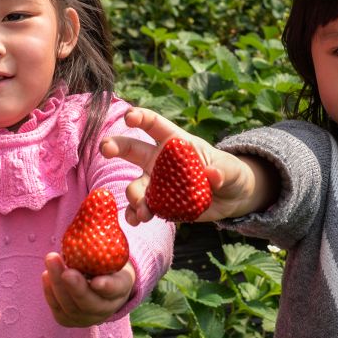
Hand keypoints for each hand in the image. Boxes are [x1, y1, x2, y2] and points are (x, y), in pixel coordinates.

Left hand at [41, 252, 134, 326]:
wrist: (100, 286)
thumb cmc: (105, 265)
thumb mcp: (111, 256)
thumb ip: (103, 251)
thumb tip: (87, 231)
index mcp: (121, 289)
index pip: (116, 289)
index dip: (107, 287)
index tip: (97, 281)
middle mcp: (106, 308)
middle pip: (89, 302)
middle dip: (76, 288)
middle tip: (66, 272)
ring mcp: (87, 318)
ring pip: (71, 307)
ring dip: (57, 285)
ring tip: (51, 261)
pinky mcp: (69, 321)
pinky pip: (58, 309)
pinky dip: (50, 292)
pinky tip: (46, 275)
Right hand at [100, 107, 276, 223]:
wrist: (231, 198)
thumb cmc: (230, 173)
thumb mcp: (230, 169)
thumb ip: (222, 171)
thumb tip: (213, 175)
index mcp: (176, 143)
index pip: (154, 124)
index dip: (140, 117)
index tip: (130, 117)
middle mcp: (160, 160)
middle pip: (132, 149)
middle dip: (115, 146)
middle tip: (105, 148)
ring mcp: (158, 183)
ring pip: (136, 186)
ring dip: (134, 196)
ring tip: (141, 209)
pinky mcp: (161, 204)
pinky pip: (143, 208)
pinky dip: (137, 214)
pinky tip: (137, 220)